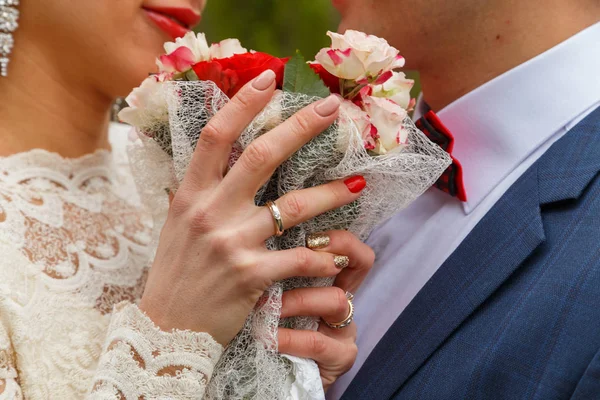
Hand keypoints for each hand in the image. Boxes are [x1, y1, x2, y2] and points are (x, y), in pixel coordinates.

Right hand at [139, 69, 366, 346]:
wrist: (166, 330)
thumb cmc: (177, 272)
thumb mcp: (180, 225)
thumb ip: (204, 192)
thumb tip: (230, 158)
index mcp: (190, 195)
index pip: (215, 137)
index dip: (242, 104)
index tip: (268, 79)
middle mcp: (210, 213)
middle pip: (261, 156)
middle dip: (300, 127)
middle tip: (331, 108)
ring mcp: (230, 244)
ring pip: (292, 207)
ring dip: (330, 193)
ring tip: (356, 184)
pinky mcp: (250, 277)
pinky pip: (299, 258)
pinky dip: (323, 257)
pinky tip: (337, 255)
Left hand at [278, 230, 374, 390]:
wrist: (271, 377)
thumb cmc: (266, 328)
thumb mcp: (270, 291)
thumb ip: (274, 266)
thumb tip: (258, 232)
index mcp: (329, 282)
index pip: (351, 248)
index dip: (340, 238)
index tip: (310, 236)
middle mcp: (344, 300)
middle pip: (358, 264)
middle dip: (327, 255)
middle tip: (294, 255)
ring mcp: (345, 329)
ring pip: (336, 300)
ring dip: (297, 300)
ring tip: (265, 306)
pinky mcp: (341, 357)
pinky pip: (318, 340)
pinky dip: (290, 337)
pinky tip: (268, 337)